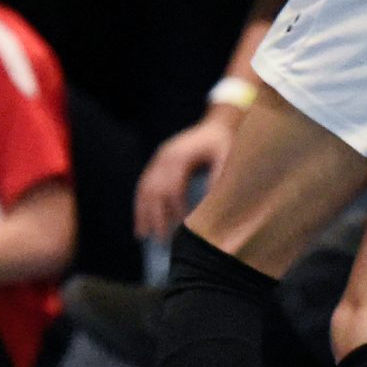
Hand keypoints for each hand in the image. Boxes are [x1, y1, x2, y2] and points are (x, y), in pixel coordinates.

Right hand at [135, 112, 238, 241]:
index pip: (173, 187)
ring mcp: (158, 158)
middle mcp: (164, 156)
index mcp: (180, 156)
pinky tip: (141, 219)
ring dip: (142, 212)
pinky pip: (144, 184)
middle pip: (155, 190)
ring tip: (141, 235)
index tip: (182, 228)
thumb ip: (218, 177)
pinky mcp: (157, 162)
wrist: (216, 125)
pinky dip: (140, 203)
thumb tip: (211, 201)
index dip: (176, 209)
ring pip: (144, 188)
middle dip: (156, 216)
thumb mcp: (226, 157)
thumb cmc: (223, 143)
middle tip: (160, 240)